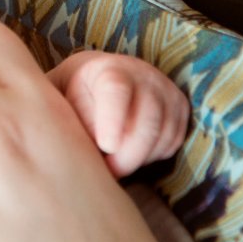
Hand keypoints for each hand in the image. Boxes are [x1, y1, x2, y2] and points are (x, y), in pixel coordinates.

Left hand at [50, 51, 189, 176]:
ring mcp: (165, 88)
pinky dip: (155, 155)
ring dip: (140, 158)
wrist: (95, 80)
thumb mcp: (62, 104)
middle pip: (147, 121)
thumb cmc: (73, 97)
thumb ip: (73, 124)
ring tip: (116, 161)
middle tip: (109, 172)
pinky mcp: (180, 106)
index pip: (116, 91)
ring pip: (163, 135)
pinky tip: (133, 151)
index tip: (106, 146)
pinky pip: (173, 141)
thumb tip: (87, 152)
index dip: (113, 120)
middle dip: (128, 156)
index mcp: (108, 69)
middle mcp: (143, 74)